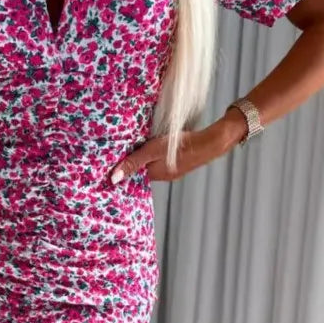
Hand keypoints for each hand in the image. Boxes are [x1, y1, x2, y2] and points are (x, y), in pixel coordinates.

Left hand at [109, 108, 246, 183]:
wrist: (209, 143)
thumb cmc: (180, 146)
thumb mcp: (151, 151)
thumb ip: (133, 162)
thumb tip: (113, 179)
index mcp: (154, 175)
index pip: (132, 174)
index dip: (123, 166)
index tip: (113, 158)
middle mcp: (162, 176)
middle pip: (142, 169)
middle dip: (133, 160)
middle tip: (122, 148)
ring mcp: (172, 171)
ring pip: (152, 164)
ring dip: (145, 156)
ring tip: (137, 144)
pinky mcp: (179, 163)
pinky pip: (162, 160)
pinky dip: (156, 154)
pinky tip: (155, 144)